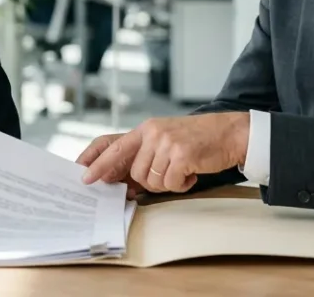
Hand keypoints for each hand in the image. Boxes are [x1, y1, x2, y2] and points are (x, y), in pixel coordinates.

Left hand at [79, 113, 249, 193]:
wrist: (229, 133)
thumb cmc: (197, 140)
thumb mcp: (166, 140)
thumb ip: (145, 156)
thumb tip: (125, 184)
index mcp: (146, 129)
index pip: (114, 146)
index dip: (97, 162)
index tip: (84, 177)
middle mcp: (153, 133)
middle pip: (135, 173)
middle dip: (150, 182)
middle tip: (169, 174)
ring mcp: (166, 143)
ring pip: (152, 181)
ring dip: (168, 183)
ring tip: (183, 169)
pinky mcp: (181, 154)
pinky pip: (171, 184)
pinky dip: (182, 184)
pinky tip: (192, 171)